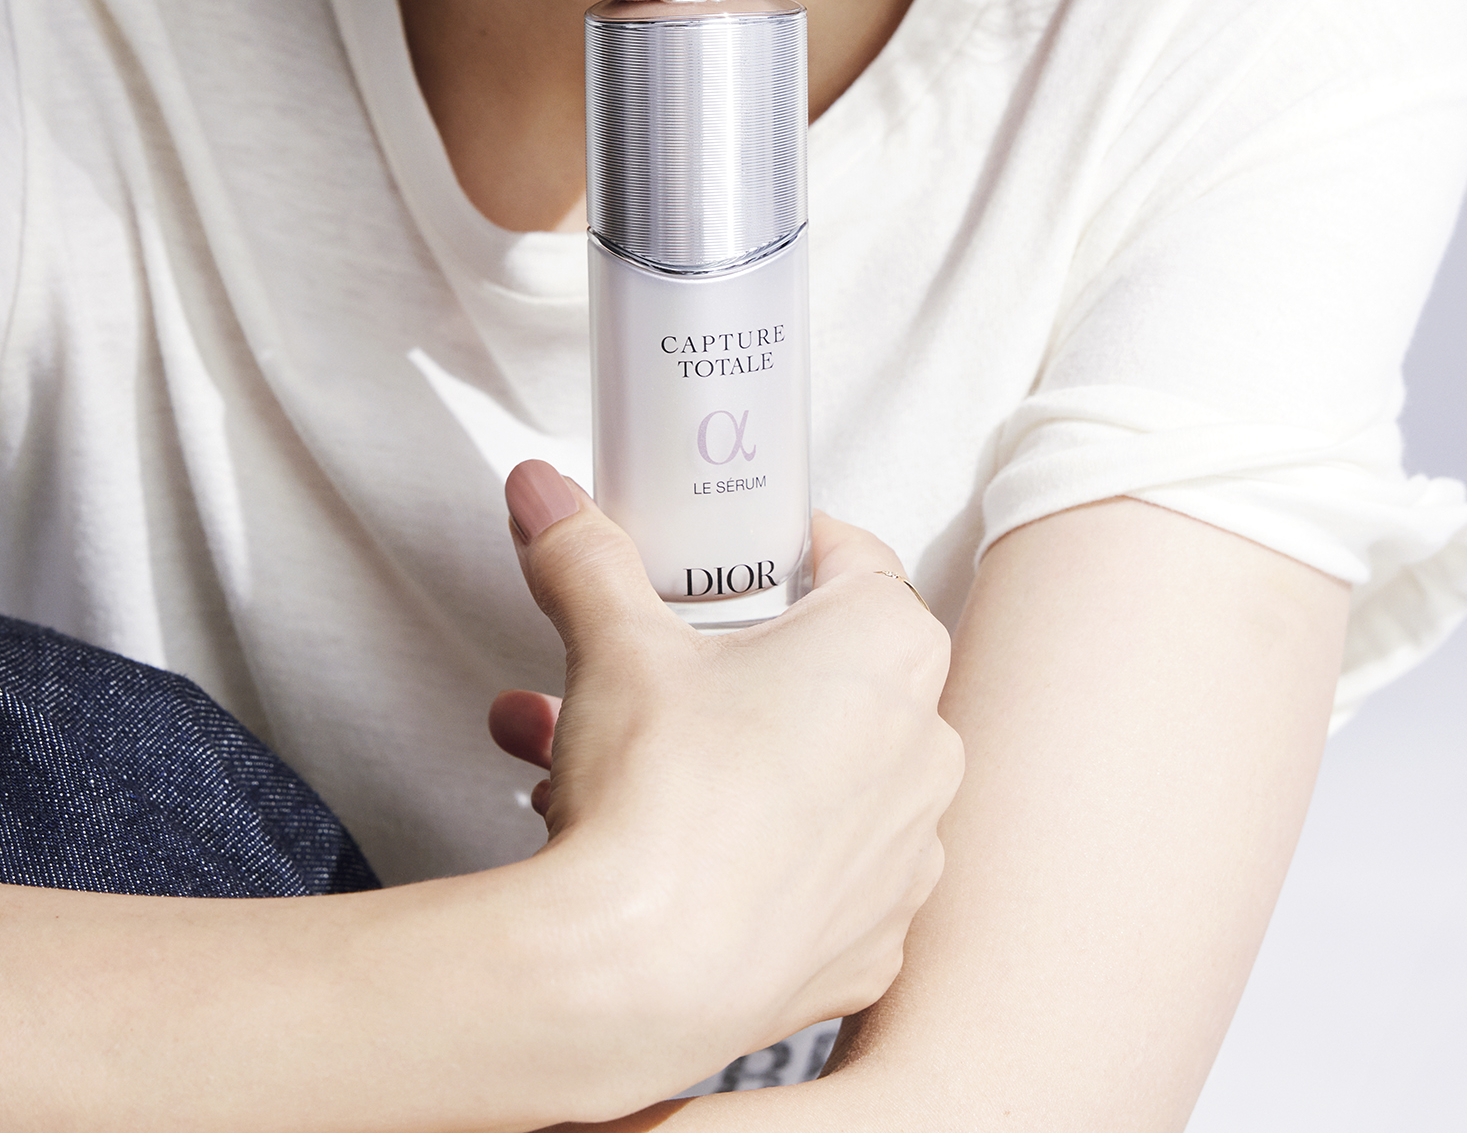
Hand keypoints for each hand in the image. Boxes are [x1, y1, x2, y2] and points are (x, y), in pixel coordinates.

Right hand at [488, 463, 962, 1084]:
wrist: (642, 977)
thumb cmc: (660, 791)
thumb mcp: (611, 641)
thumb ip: (583, 554)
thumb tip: (541, 489)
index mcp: (889, 649)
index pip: (854, 560)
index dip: (786, 549)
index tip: (728, 561)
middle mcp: (925, 749)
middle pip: (825, 673)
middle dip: (727, 667)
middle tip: (650, 667)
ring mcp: (906, 860)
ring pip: (809, 780)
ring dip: (719, 761)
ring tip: (597, 764)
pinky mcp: (870, 950)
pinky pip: (810, 882)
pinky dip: (747, 862)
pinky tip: (655, 857)